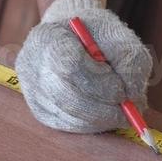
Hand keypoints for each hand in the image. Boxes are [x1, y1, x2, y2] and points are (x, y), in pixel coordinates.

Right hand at [14, 0, 151, 132]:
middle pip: (64, 96)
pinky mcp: (38, 109)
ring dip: (98, 119)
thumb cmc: (96, 34)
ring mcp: (31, 89)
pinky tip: (103, 114)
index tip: (122, 91)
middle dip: (101, 108)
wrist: (72, 36)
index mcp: (46, 36)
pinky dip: (89, 125)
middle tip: (126, 112)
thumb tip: (131, 94)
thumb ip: (129, 58)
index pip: (69, 66)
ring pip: (66, 115)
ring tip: (119, 111)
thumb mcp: (118, 34)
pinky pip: (65, 126)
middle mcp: (30, 64)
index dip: (98, 84)